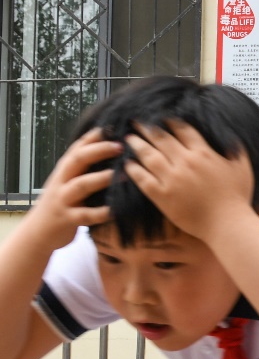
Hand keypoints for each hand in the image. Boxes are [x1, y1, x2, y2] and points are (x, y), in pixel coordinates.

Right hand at [26, 129, 119, 248]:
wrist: (38, 231)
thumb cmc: (62, 203)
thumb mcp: (69, 182)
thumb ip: (85, 169)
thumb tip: (111, 151)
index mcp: (66, 170)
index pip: (79, 147)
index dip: (95, 136)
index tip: (114, 126)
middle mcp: (62, 181)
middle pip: (78, 160)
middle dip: (98, 151)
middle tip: (120, 146)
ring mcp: (63, 199)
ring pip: (81, 185)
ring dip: (101, 179)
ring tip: (121, 175)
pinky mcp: (67, 219)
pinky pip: (85, 215)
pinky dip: (101, 213)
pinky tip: (115, 210)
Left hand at [124, 122, 255, 241]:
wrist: (227, 224)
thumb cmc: (238, 197)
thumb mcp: (242, 167)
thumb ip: (235, 148)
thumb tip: (229, 134)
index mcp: (203, 153)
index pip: (182, 130)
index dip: (170, 121)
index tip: (162, 117)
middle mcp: (185, 162)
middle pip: (161, 138)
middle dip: (147, 128)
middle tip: (136, 121)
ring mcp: (171, 179)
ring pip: (148, 155)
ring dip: (137, 144)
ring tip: (129, 138)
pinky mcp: (162, 196)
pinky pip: (142, 179)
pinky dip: (134, 169)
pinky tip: (128, 164)